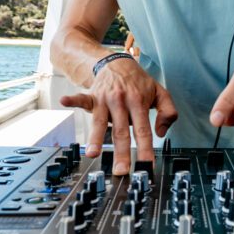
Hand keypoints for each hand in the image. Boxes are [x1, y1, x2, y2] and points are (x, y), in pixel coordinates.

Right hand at [60, 57, 177, 172]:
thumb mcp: (160, 92)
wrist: (118, 63)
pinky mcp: (92, 96)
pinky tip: (64, 101)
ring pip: (100, 122)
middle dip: (121, 152)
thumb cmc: (138, 82)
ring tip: (92, 153)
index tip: (147, 164)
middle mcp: (121, 101)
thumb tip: (161, 132)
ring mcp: (105, 99)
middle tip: (122, 170)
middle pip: (120, 131)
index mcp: (138, 102)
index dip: (145, 148)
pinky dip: (73, 99)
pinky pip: (82, 98)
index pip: (143, 129)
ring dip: (95, 138)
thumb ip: (168, 111)